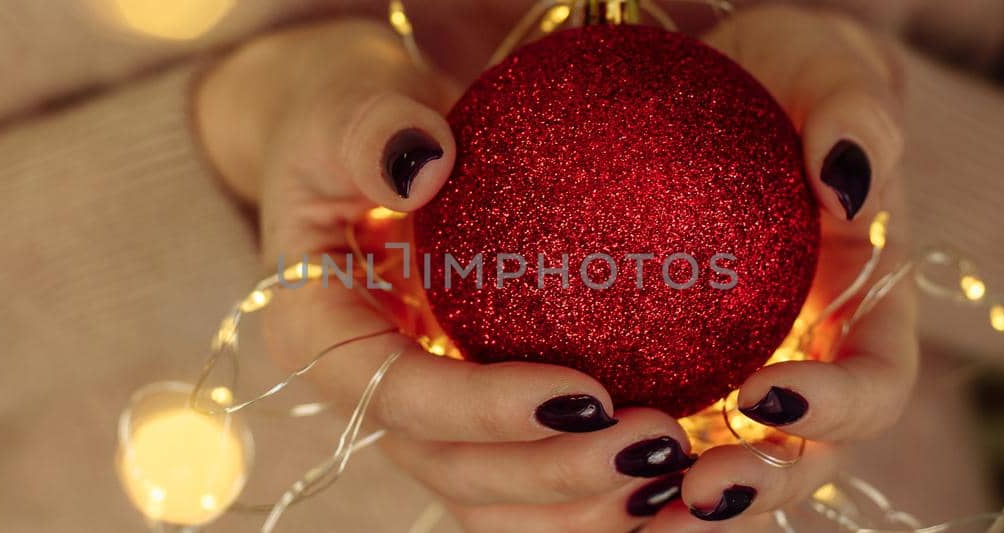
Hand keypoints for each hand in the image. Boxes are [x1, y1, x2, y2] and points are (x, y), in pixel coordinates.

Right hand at [196, 20, 697, 531]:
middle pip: (454, 472)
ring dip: (584, 509)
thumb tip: (425, 164)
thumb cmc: (349, 122)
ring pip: (494, 505)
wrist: (359, 151)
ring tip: (680, 474)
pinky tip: (683, 483)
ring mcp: (422, 425)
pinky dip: (599, 500)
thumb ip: (371, 129)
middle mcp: (367, 399)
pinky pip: (532, 489)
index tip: (587, 392)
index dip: (488, 410)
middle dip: (554, 475)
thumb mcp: (345, 108)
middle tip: (657, 441)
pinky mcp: (473, 428)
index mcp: (320, 336)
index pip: (400, 396)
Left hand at [642, 5, 918, 530]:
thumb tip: (846, 184)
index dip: (837, 410)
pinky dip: (611, 468)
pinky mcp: (674, 379)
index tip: (765, 392)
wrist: (724, 87)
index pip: (877, 385)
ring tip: (627, 510)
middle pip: (800, 460)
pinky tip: (554, 468)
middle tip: (691, 490)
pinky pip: (646, 438)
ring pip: (722, 471)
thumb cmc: (788, 74)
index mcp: (867, 312)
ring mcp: (742, 382)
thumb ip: (855, 115)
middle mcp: (812, 366)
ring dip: (678, 504)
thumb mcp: (827, 67)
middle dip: (754, 489)